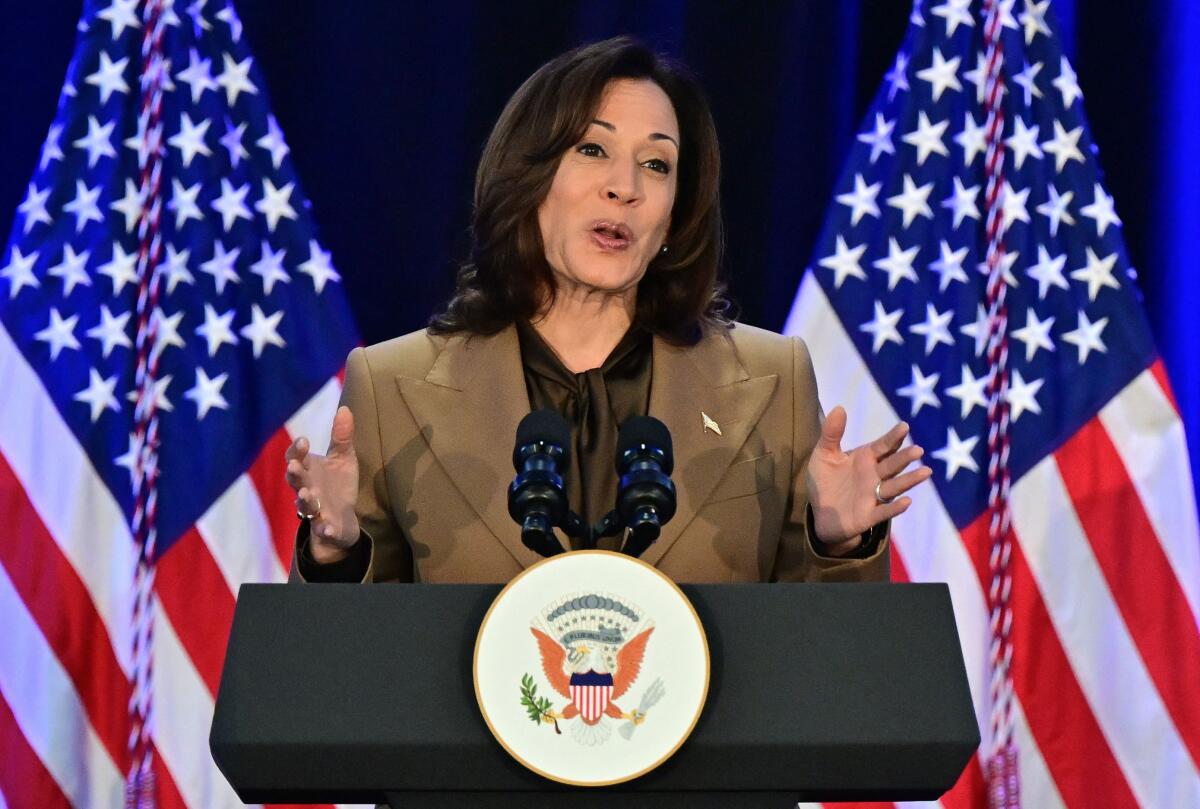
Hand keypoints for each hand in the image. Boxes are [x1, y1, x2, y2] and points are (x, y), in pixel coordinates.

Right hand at [284, 405, 360, 563]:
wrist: (343, 518)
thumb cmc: (338, 484)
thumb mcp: (343, 458)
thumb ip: (342, 437)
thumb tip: (345, 408)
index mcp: (308, 469)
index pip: (295, 457)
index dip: (296, 450)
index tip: (304, 441)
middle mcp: (305, 488)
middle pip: (295, 480)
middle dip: (294, 474)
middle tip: (294, 466)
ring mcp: (313, 509)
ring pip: (304, 505)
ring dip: (304, 500)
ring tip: (307, 494)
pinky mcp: (325, 527)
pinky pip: (322, 529)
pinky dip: (324, 528)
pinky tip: (327, 527)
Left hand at [804, 406, 931, 551]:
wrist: (819, 513)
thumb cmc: (825, 481)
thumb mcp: (824, 455)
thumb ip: (832, 434)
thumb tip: (839, 407)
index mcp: (866, 458)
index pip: (884, 446)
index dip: (893, 437)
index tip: (904, 426)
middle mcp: (874, 476)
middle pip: (893, 465)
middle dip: (904, 458)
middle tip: (918, 450)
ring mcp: (874, 496)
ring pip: (894, 486)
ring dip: (909, 480)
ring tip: (925, 472)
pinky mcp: (869, 515)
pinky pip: (884, 511)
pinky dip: (895, 507)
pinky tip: (907, 502)